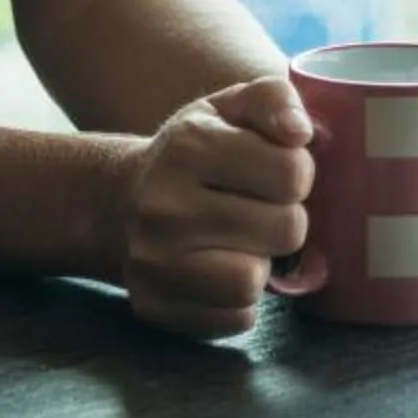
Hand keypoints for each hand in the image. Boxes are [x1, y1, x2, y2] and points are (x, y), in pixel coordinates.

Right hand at [100, 74, 314, 339]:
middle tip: (257, 208)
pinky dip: (239, 300)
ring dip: (261, 263)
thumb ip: (274, 99)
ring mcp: (153, 261)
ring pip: (254, 281)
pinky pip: (234, 318)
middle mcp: (164, 205)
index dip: (296, 173)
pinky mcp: (154, 306)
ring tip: (241, 242)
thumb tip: (300, 133)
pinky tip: (220, 270)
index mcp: (189, 145)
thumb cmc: (193, 152)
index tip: (272, 171)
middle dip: (283, 219)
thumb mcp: (229, 106)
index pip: (293, 174)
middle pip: (286, 230)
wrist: (118, 201)